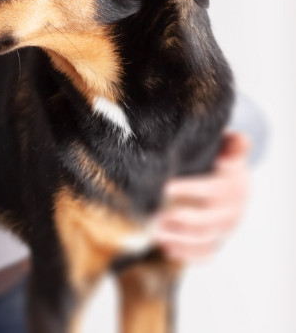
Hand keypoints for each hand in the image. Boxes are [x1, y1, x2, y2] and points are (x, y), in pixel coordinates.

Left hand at [153, 132, 250, 262]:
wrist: (234, 182)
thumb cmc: (219, 161)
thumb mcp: (226, 148)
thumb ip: (231, 144)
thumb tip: (238, 140)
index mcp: (234, 185)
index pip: (214, 189)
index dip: (191, 189)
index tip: (165, 187)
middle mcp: (233, 209)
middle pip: (209, 220)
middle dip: (181, 220)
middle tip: (154, 216)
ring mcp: (226, 227)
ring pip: (206, 239)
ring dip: (180, 239)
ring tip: (155, 232)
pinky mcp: (219, 240)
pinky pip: (207, 253)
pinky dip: (188, 254)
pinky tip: (167, 248)